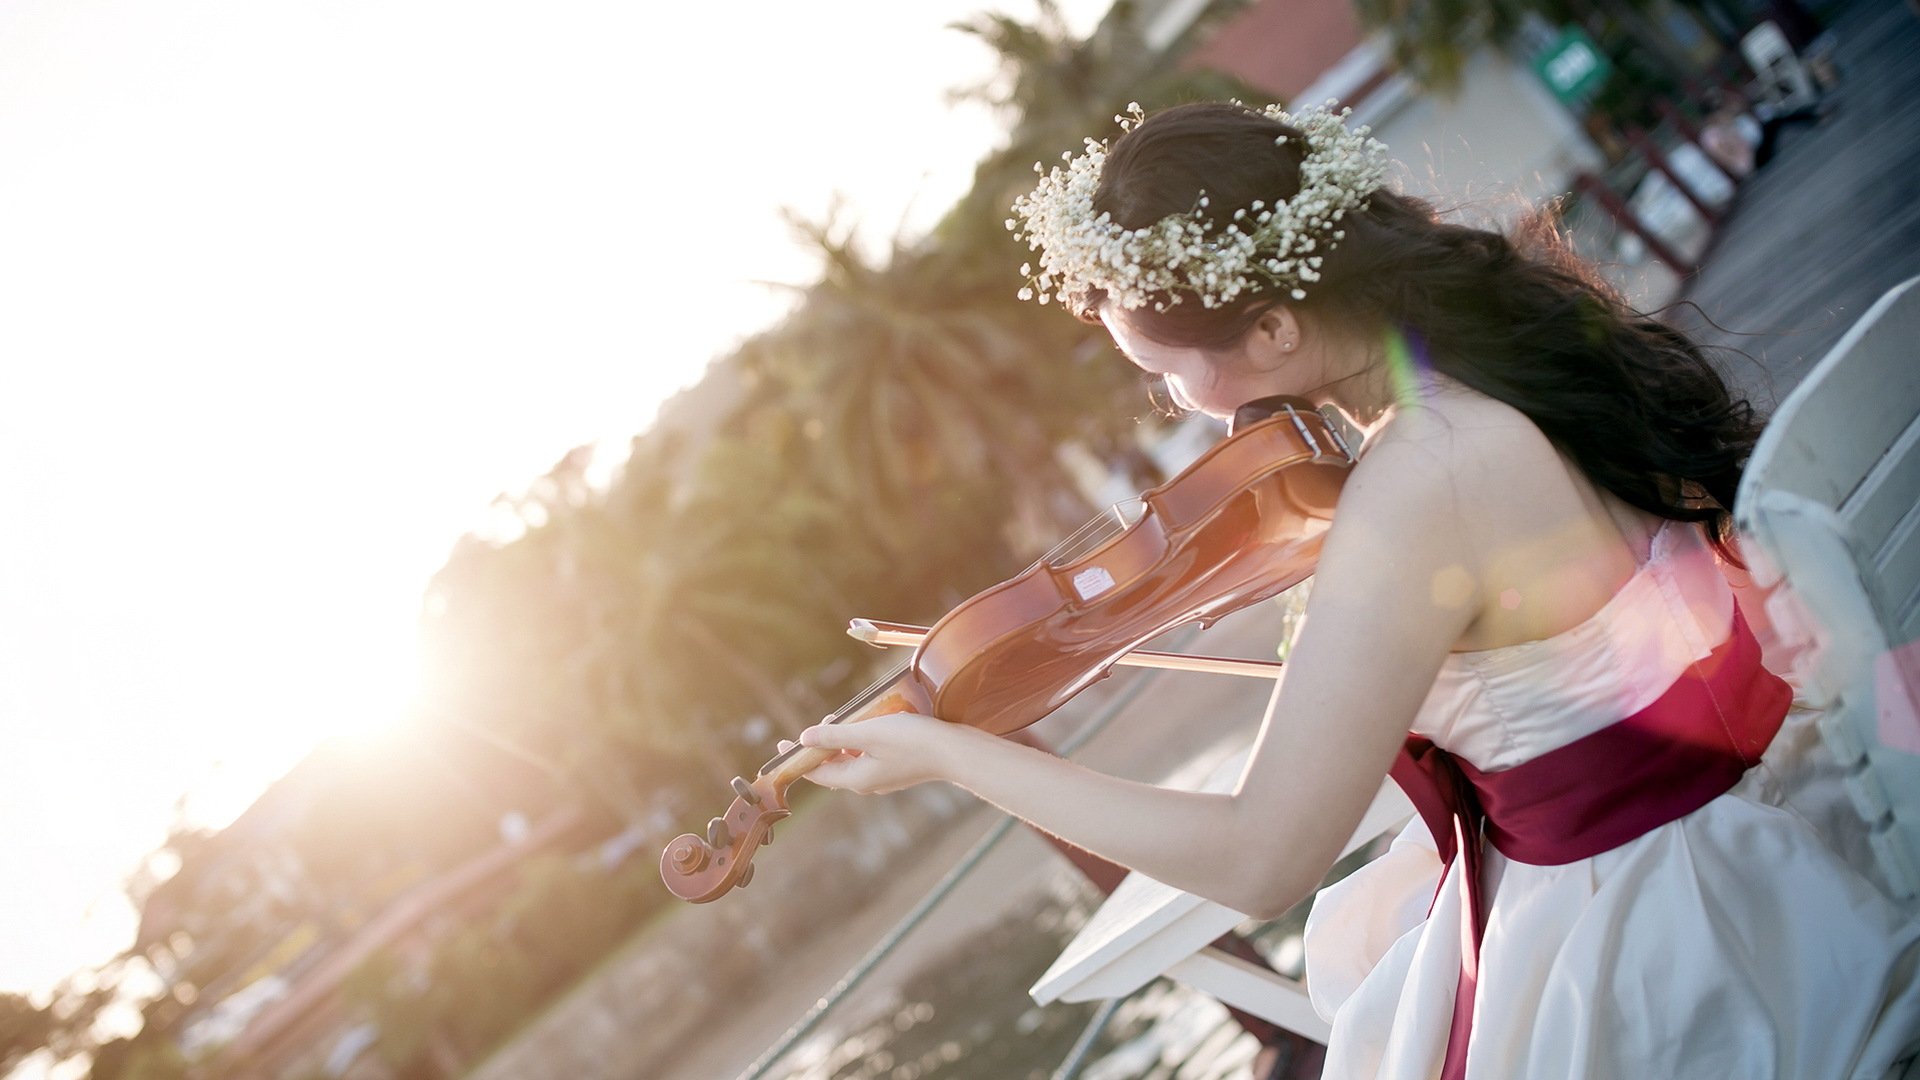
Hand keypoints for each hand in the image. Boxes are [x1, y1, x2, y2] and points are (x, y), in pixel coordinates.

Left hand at [784, 712, 967, 793]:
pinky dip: (861, 743)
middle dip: (822, 746)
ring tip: (845, 719)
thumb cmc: (911, 740)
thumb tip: (803, 739)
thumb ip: (834, 736)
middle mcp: (867, 783)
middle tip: (823, 721)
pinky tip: (870, 726)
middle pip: (833, 767)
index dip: (796, 758)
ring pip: (852, 760)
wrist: (954, 751)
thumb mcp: (868, 733)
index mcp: (856, 779)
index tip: (781, 745)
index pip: (816, 773)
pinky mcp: (897, 769)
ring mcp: (884, 777)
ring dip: (843, 741)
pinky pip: (869, 757)